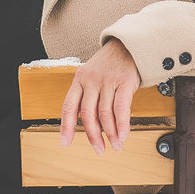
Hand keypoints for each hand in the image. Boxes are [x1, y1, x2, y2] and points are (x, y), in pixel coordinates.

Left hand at [60, 38, 141, 153]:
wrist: (129, 43)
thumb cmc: (110, 63)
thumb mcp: (92, 75)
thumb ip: (89, 96)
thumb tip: (91, 124)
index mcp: (79, 80)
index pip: (69, 106)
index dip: (66, 126)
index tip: (65, 142)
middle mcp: (90, 80)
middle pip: (88, 114)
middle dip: (93, 135)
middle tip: (98, 149)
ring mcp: (107, 80)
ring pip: (105, 113)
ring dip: (111, 133)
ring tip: (116, 145)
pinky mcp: (124, 81)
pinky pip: (121, 107)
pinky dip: (122, 124)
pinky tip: (123, 134)